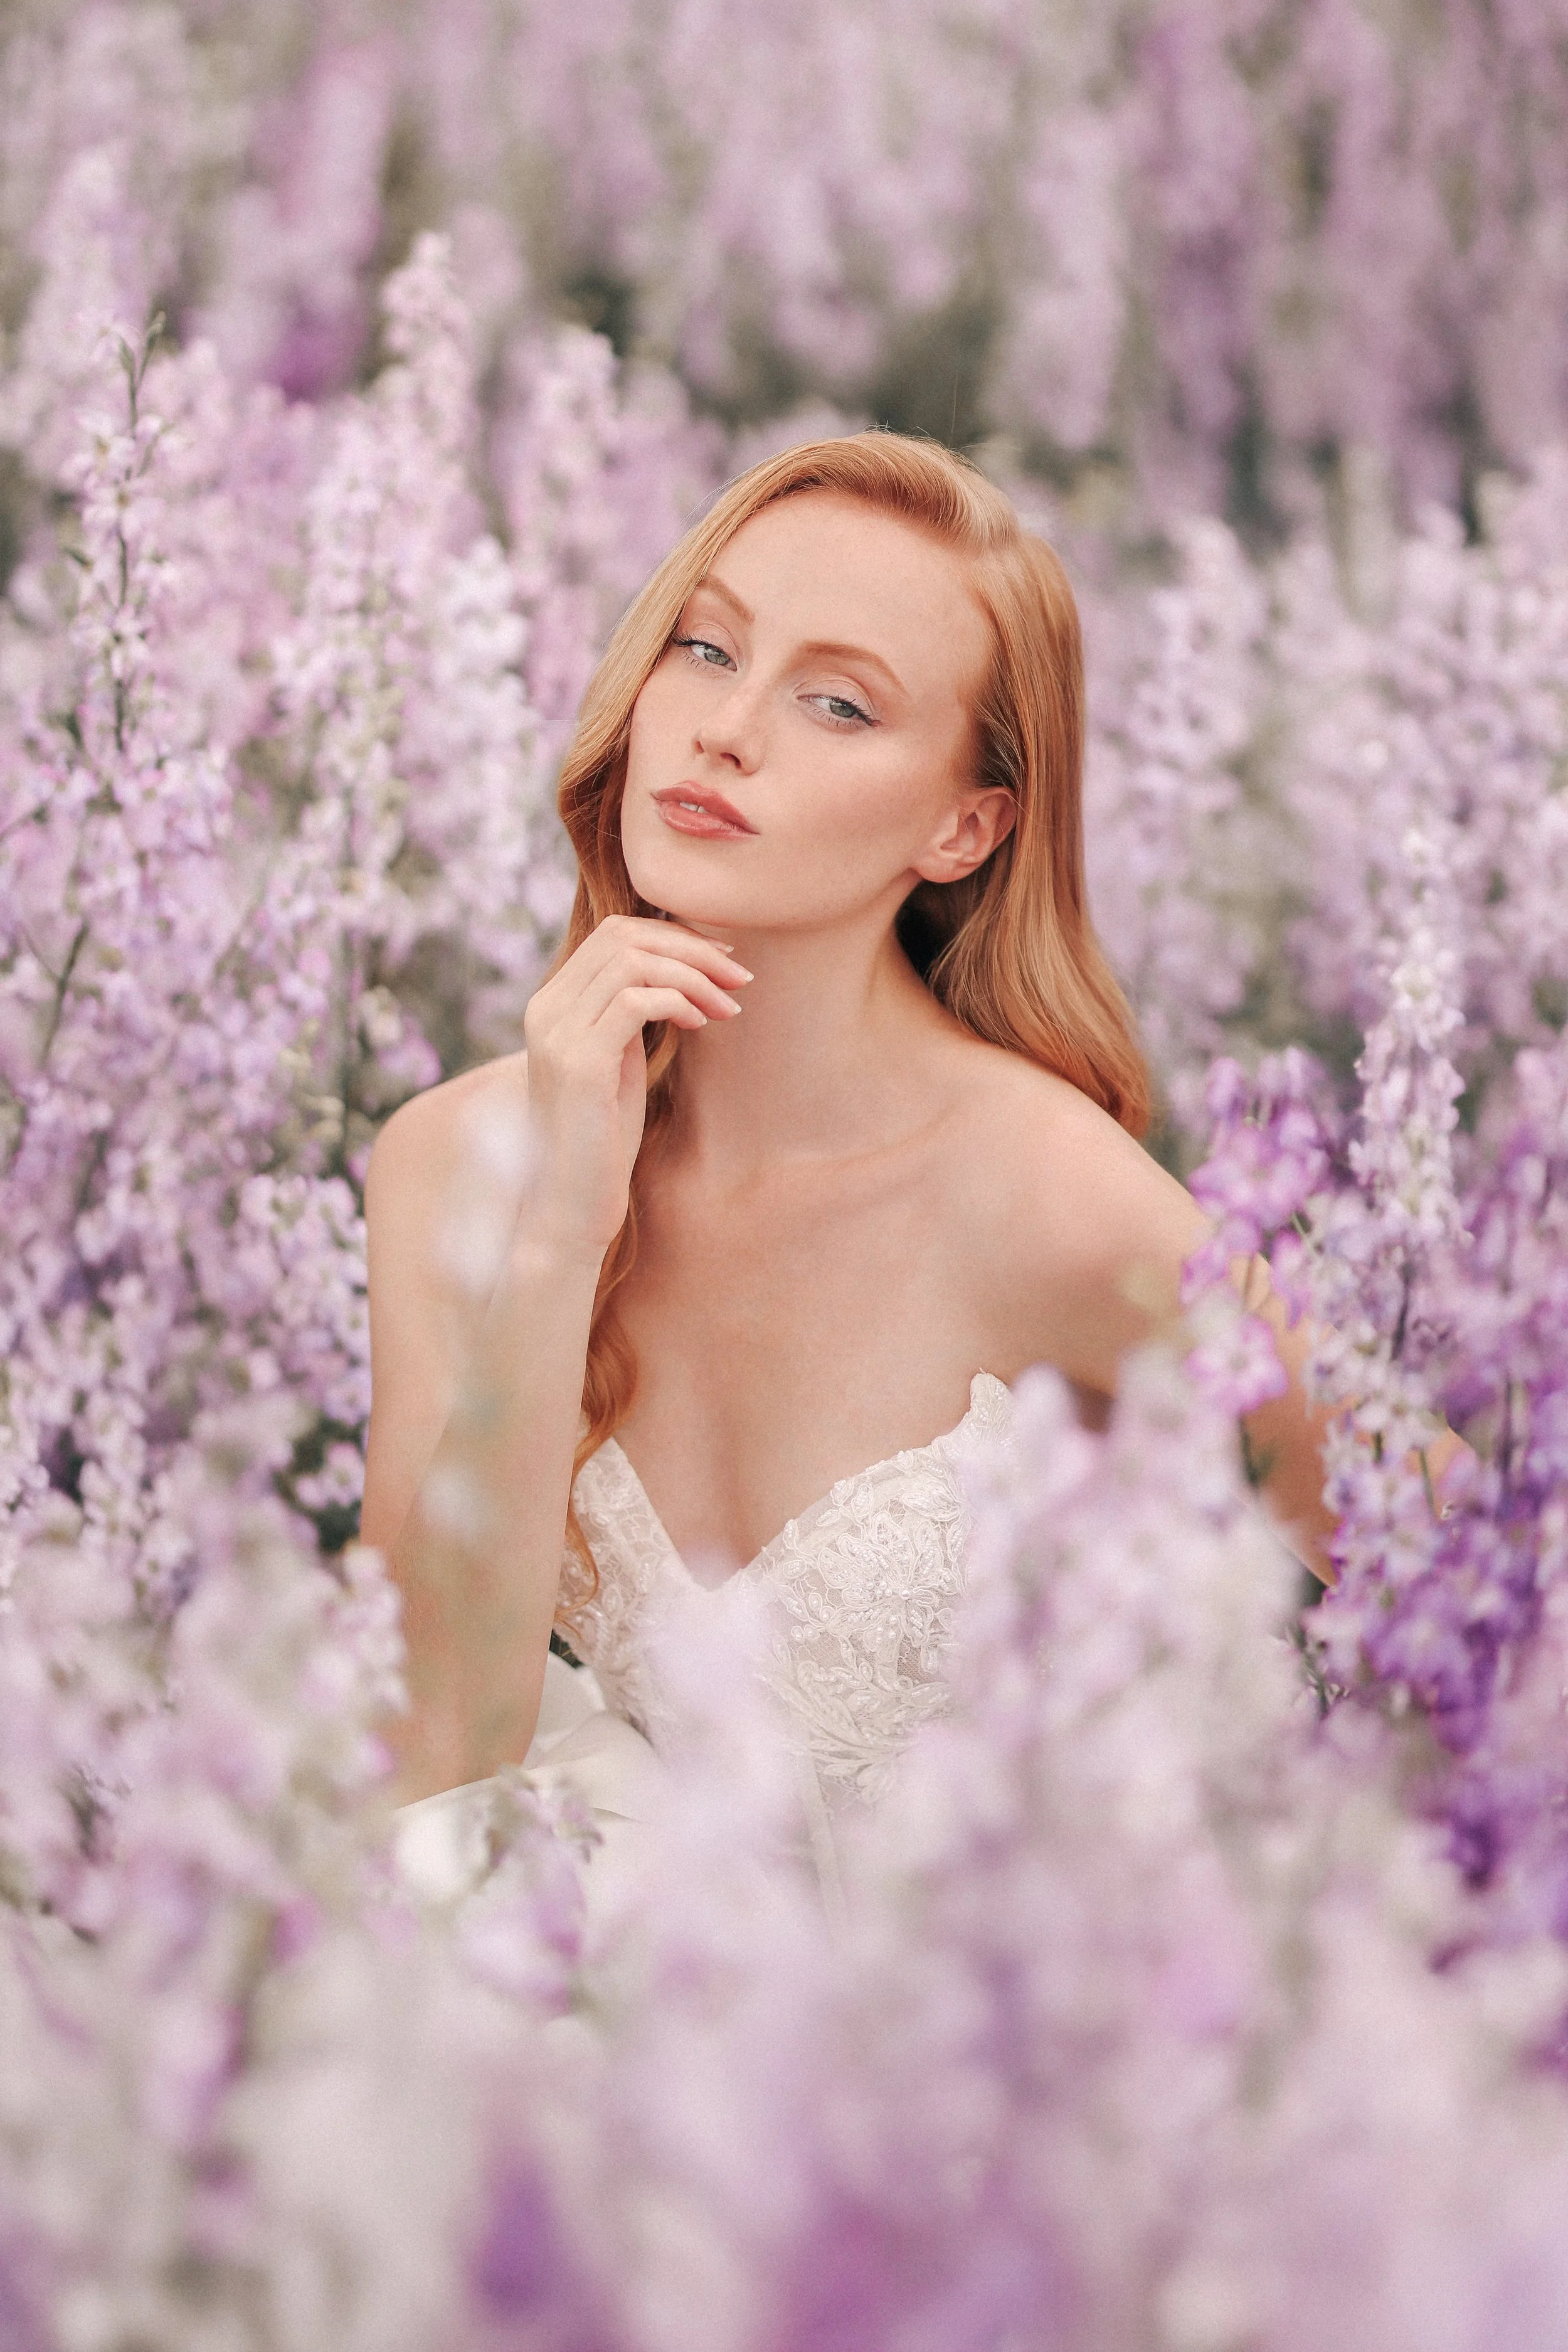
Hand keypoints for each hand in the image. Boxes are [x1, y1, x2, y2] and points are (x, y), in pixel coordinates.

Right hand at [520, 915, 750, 1261]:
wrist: (570, 1202)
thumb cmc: (603, 1136)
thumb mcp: (617, 1060)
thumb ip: (630, 1013)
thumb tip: (685, 969)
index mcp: (552, 1003)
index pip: (615, 933)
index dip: (675, 935)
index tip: (722, 960)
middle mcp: (546, 1009)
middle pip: (624, 936)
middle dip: (692, 947)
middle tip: (740, 976)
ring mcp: (557, 1034)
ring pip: (633, 962)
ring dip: (695, 975)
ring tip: (730, 1005)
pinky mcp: (579, 1064)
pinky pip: (636, 1002)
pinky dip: (679, 1002)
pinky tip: (702, 1024)